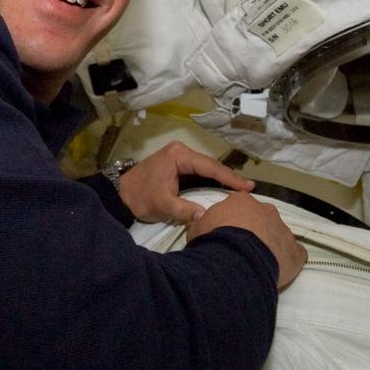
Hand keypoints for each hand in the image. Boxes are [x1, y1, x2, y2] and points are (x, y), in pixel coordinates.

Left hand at [116, 141, 255, 224]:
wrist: (120, 195)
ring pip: (207, 169)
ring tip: (242, 190)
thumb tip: (205, 217)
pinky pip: (200, 173)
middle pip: (211, 166)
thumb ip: (184, 210)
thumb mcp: (162, 204)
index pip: (210, 167)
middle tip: (249, 189)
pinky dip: (212, 181)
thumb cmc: (140, 197)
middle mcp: (181, 152)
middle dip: (229, 178)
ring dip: (222, 179)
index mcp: (179, 156)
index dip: (229, 178)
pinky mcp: (178, 166)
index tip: (247, 187)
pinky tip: (224, 189)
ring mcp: (179, 158)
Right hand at [186, 191, 306, 290]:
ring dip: (271, 245)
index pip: (239, 207)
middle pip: (262, 218)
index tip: (227, 234)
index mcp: (242, 202)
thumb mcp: (196, 229)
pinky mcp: (295, 252)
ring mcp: (283, 230)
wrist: (235, 260)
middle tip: (242, 249)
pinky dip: (289, 260)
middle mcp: (266, 211)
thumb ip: (202, 224)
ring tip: (258, 263)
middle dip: (255, 231)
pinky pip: (296, 254)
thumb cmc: (213, 241)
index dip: (233, 221)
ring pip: (279, 235)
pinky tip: (278, 269)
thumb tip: (201, 222)